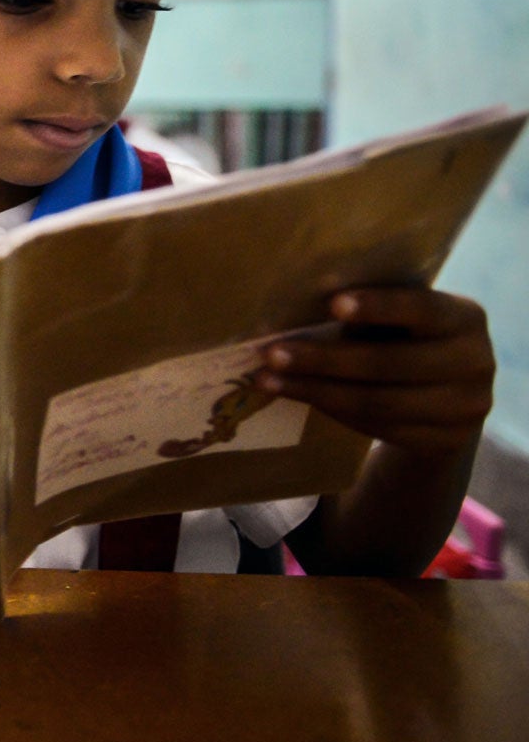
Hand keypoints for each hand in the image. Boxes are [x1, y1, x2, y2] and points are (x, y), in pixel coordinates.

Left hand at [258, 288, 493, 458]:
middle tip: (271, 353)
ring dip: (315, 390)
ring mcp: (464, 408)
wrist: (444, 395)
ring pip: (378, 402)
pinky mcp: (442, 440)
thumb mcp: (401, 318)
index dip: (380, 306)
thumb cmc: (406, 337)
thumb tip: (294, 300)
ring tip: (267, 380)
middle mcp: (475, 363)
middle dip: (324, 359)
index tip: (332, 304)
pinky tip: (296, 396)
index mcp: (464, 318)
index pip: (423, 309)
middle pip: (390, 364)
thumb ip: (368, 309)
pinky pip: (376, 427)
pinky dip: (331, 409)